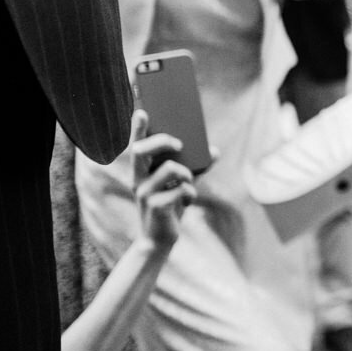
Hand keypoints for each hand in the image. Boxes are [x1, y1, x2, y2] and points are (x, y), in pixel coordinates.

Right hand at [129, 110, 195, 253]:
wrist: (160, 239)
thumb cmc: (169, 206)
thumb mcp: (180, 184)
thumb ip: (194, 167)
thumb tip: (215, 150)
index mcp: (141, 171)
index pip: (136, 145)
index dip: (138, 128)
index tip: (142, 111)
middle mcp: (137, 178)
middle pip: (142, 150)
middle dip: (162, 141)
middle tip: (179, 144)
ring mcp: (144, 192)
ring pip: (170, 169)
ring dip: (187, 175)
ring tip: (188, 184)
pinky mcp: (154, 206)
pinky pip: (181, 190)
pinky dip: (190, 194)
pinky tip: (186, 203)